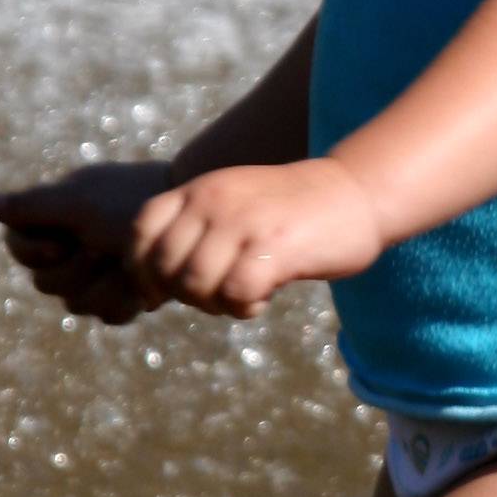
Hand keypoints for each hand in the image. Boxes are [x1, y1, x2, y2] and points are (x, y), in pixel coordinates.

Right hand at [0, 161, 172, 322]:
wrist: (194, 217)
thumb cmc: (133, 201)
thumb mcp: (81, 202)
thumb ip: (34, 206)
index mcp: (57, 219)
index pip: (19, 248)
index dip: (36, 251)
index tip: (65, 241)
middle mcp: (73, 247)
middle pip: (47, 282)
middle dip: (77, 268)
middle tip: (104, 250)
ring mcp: (99, 274)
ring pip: (77, 303)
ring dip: (104, 284)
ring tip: (128, 265)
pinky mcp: (126, 294)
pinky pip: (109, 315)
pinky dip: (126, 299)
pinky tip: (144, 285)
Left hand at [125, 157, 384, 317]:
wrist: (355, 193)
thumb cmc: (291, 210)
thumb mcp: (233, 202)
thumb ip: (196, 228)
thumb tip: (153, 285)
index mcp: (201, 189)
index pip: (143, 230)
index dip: (141, 270)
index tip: (157, 294)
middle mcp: (216, 200)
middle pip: (165, 266)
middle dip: (183, 295)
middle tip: (216, 297)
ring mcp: (245, 222)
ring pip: (196, 283)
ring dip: (214, 305)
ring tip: (242, 298)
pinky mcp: (276, 246)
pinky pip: (237, 293)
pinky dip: (245, 307)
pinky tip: (264, 298)